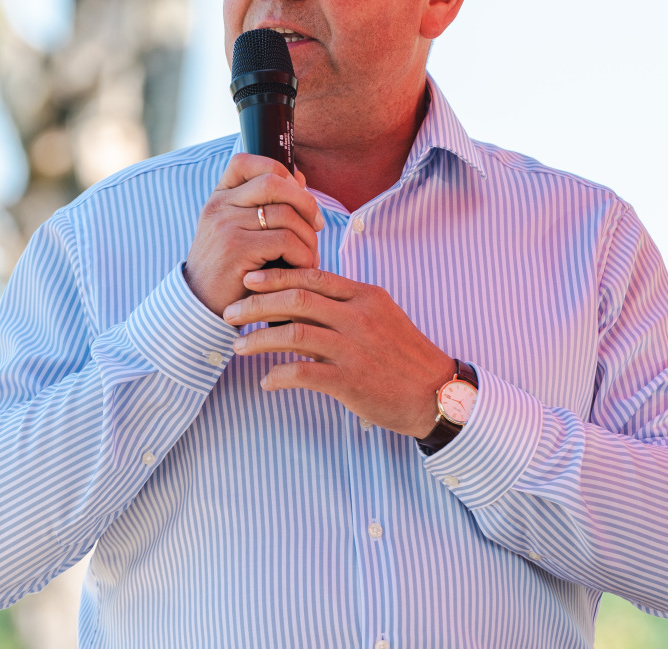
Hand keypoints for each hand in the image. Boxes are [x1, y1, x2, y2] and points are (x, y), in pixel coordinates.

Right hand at [184, 154, 325, 315]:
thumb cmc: (230, 268)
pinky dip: (303, 255)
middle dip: (306, 202)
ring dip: (309, 237)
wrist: (201, 304)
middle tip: (316, 225)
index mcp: (219, 196)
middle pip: (274, 182)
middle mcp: (219, 205)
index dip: (281, 171)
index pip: (249, 161)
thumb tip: (300, 179)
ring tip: (310, 256)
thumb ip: (265, 204)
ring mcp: (225, 225)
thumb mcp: (239, 230)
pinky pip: (286, 241)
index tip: (298, 194)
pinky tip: (302, 267)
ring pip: (286, 215)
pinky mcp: (237, 249)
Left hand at [224, 267, 456, 437]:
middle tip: (230, 312)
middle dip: (256, 304)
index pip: (312, 276)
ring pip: (294, 334)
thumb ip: (345, 304)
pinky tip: (267, 381)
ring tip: (238, 346)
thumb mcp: (380, 315)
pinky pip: (304, 374)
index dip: (276, 276)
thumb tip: (303, 297)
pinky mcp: (352, 381)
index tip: (249, 280)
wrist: (437, 392)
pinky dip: (279, 376)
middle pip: (297, 300)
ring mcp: (355, 348)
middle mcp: (359, 317)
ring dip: (259, 339)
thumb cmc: (404, 354)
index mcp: (365, 296)